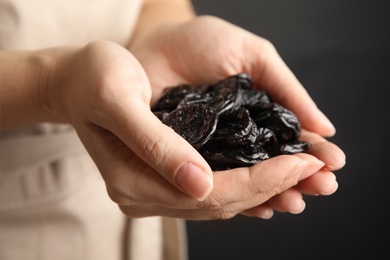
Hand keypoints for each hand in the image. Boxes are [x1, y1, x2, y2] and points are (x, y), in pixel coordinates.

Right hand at [42, 41, 332, 220]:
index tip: (300, 161)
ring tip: (302, 174)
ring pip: (219, 201)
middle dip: (270, 186)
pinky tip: (269, 175)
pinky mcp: (162, 179)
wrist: (75, 81)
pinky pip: (210, 191)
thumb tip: (201, 184)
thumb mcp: (119, 100)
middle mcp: (143, 195)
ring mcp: (153, 190)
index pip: (207, 192)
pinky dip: (243, 183)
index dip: (259, 180)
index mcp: (131, 180)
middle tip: (314, 166)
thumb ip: (157, 146)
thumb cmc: (93, 80)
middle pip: (218, 202)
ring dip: (263, 188)